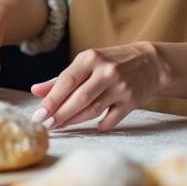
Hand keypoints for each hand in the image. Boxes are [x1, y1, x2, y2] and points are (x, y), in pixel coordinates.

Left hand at [30, 43, 162, 131]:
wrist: (150, 63)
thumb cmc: (111, 62)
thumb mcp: (87, 63)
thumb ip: (61, 78)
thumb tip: (36, 91)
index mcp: (91, 58)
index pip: (66, 81)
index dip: (51, 100)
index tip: (38, 115)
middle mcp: (106, 71)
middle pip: (78, 98)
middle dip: (60, 115)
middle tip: (46, 126)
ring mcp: (120, 87)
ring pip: (92, 110)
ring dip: (74, 121)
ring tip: (59, 127)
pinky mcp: (131, 101)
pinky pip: (110, 119)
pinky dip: (100, 125)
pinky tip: (91, 127)